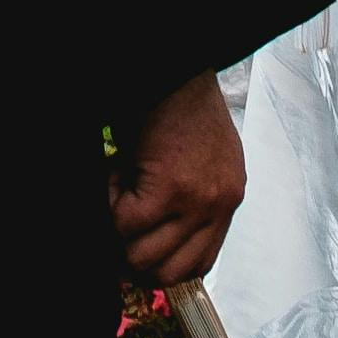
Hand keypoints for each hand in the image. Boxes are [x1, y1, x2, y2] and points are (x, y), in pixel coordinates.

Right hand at [109, 70, 244, 293]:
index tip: (136, 249)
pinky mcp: (169, 189)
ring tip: (119, 187)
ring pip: (143, 254)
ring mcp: (197, 202)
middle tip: (119, 220)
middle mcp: (219, 206)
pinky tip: (114, 171)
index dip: (161, 265)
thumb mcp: (198, 158)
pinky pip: (125, 221)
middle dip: (134, 253)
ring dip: (121, 228)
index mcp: (228, 199)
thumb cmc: (179, 102)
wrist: (175, 65)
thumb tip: (148, 237)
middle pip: (170, 272)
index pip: (199, 263)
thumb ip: (187, 198)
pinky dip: (110, 202)